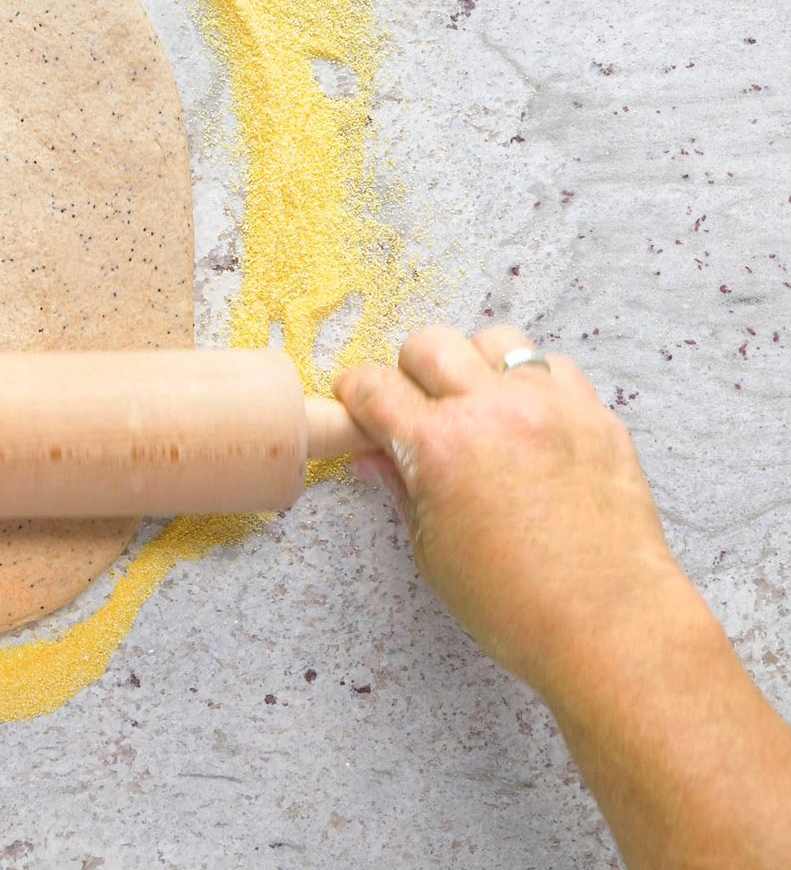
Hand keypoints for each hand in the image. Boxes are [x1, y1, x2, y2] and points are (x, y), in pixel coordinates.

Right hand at [335, 325, 681, 698]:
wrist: (610, 625)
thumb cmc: (516, 604)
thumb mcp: (432, 551)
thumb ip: (401, 489)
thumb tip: (374, 457)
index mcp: (438, 447)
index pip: (374, 386)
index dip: (355, 394)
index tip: (359, 405)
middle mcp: (492, 411)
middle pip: (430, 343)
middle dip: (411, 370)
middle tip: (418, 407)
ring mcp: (551, 407)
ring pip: (497, 341)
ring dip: (476, 366)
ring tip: (481, 408)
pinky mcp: (597, 417)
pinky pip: (556, 369)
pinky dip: (534, 385)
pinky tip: (531, 425)